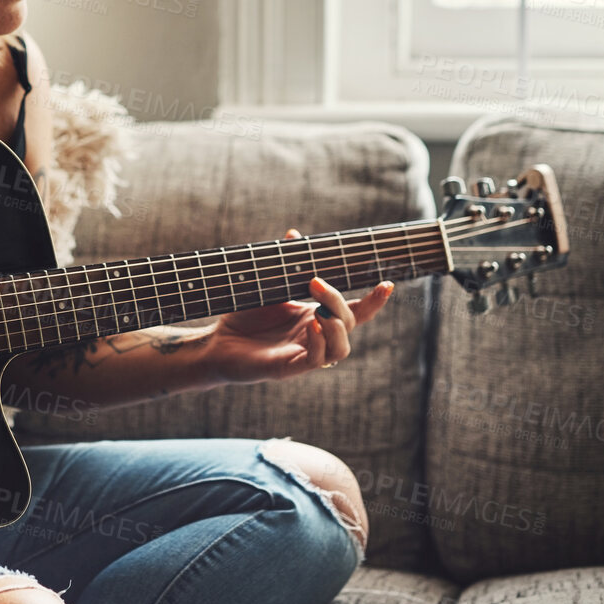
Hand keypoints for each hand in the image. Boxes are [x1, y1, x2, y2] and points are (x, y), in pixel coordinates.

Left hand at [202, 228, 393, 385]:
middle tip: (314, 282)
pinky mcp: (289, 368)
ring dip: (336, 327)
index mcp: (316, 317)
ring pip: (341, 349)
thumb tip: (293, 235)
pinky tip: (311, 326)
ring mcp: (304, 354)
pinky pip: (316, 360)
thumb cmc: (243, 316)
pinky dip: (319, 342)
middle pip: (349, 324)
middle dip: (338, 301)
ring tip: (320, 310)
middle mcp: (315, 337)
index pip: (354, 312)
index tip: (387, 283)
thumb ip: (284, 264)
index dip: (373, 301)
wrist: (216, 342)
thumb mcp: (266, 285)